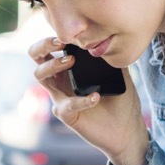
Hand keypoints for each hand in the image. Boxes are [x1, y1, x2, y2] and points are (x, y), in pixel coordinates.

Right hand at [29, 35, 147, 164]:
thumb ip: (112, 55)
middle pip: (36, 59)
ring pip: (41, 78)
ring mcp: (62, 98)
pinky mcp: (68, 116)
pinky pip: (65, 106)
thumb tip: (109, 35)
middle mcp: (61, 81)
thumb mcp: (120, 73)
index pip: (50, 48)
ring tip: (72, 61)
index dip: (51, 38)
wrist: (128, 131)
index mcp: (70, 69)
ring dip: (53, 65)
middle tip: (60, 43)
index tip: (67, 33)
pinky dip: (80, 100)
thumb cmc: (122, 101)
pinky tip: (96, 97)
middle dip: (42, 47)